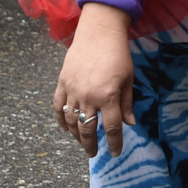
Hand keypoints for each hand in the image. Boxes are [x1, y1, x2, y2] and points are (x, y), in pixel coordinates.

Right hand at [54, 3, 135, 156]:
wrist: (98, 33)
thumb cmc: (118, 55)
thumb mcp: (128, 79)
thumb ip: (127, 103)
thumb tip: (130, 123)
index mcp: (108, 97)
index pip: (112, 128)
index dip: (114, 143)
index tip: (115, 153)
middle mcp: (88, 97)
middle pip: (87, 129)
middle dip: (91, 145)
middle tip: (94, 153)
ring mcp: (72, 91)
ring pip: (71, 121)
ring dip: (76, 135)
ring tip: (82, 142)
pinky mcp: (62, 84)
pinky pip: (58, 107)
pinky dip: (60, 120)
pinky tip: (65, 129)